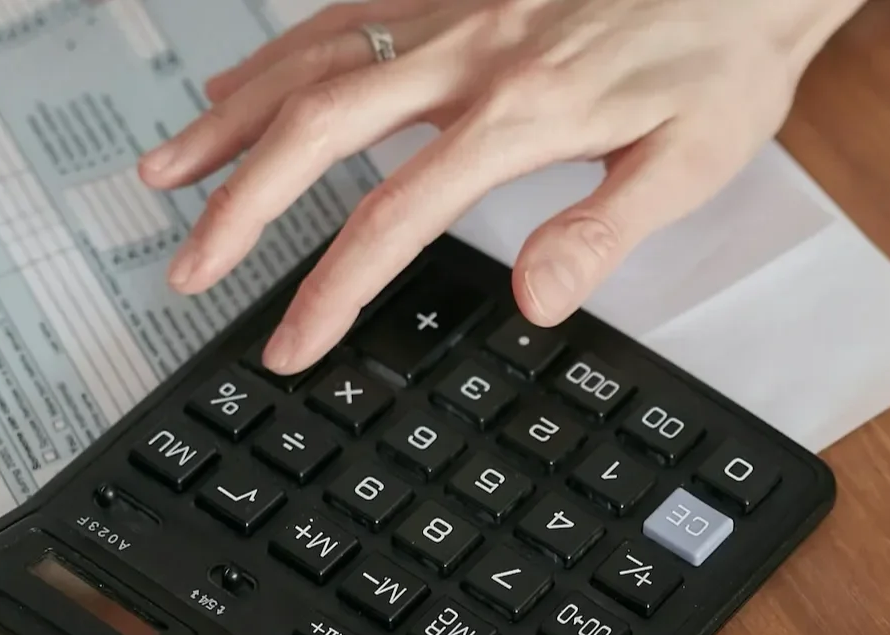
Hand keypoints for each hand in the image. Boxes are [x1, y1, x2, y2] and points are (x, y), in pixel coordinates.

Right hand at [139, 0, 865, 373]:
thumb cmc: (725, 64)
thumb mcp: (692, 163)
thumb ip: (602, 231)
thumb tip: (534, 301)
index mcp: (521, 113)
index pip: (394, 216)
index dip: (332, 291)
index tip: (291, 346)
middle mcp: (470, 53)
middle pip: (318, 128)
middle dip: (240, 206)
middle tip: (186, 269)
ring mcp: (456, 10)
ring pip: (312, 58)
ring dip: (231, 118)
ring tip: (164, 174)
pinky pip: (344, 9)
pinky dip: (279, 50)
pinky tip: (238, 81)